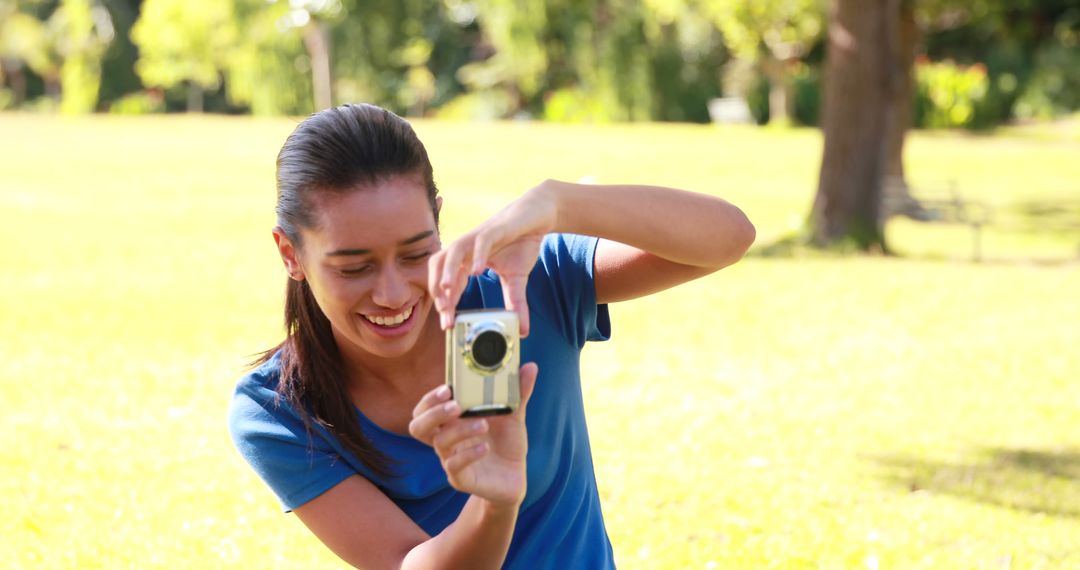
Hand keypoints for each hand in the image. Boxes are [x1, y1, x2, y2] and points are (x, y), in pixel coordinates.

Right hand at [408, 363, 538, 505]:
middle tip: (456, 405)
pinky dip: (469, 454)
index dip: (430, 399)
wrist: (515, 477)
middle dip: (433, 413)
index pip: (425, 408)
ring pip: (439, 443)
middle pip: (418, 426)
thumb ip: (519, 393)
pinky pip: (454, 466)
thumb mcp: (514, 416)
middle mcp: (446, 439)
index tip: (447, 388)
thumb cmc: (507, 443)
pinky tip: (486, 448)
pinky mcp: (460, 478)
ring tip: (484, 424)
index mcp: (453, 421)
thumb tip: (531, 366)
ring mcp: (450, 459)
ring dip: (459, 430)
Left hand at [428, 186, 557, 336]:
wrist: (537, 215)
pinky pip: (481, 241)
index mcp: (466, 259)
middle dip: (438, 289)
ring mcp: (479, 237)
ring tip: (446, 291)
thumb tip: (523, 330)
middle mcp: (467, 248)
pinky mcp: (495, 229)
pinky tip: (478, 272)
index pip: (448, 282)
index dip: (446, 303)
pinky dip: (477, 256)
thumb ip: (515, 302)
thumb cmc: (521, 244)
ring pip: (453, 251)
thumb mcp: (518, 278)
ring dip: (447, 271)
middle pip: (439, 265)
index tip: (448, 324)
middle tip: (445, 313)